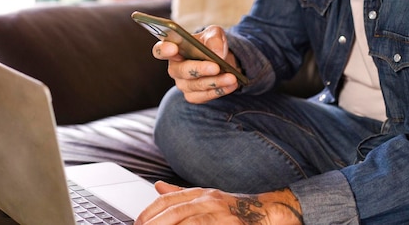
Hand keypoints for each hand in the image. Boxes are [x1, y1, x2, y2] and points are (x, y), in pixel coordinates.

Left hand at [135, 182, 303, 224]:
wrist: (271, 212)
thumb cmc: (236, 208)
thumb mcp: (207, 197)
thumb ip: (181, 194)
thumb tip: (157, 186)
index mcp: (200, 194)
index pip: (168, 200)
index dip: (150, 212)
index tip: (138, 223)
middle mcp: (209, 201)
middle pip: (175, 212)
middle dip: (155, 223)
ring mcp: (221, 215)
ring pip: (190, 223)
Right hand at [152, 25, 239, 103]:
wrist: (223, 60)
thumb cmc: (211, 44)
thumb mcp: (215, 34)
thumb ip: (214, 38)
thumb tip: (217, 52)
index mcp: (173, 48)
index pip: (160, 50)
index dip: (164, 50)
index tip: (173, 48)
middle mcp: (174, 68)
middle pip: (180, 71)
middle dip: (199, 69)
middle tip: (216, 67)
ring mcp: (182, 84)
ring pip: (195, 85)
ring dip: (215, 82)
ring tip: (232, 77)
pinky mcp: (193, 96)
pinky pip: (204, 96)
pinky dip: (219, 91)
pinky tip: (231, 85)